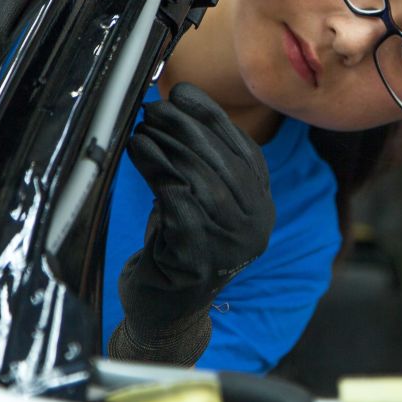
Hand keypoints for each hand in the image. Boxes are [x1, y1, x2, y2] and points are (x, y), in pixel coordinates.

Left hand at [110, 83, 274, 364]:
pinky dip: (157, 174)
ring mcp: (230, 246)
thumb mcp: (201, 196)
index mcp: (261, 205)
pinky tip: (139, 155)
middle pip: (223, 163)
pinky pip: (179, 206)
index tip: (184, 94)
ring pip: (202, 181)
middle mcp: (255, 226)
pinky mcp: (198, 261)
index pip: (244, 149)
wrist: (166, 308)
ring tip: (142, 131)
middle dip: (187, 128)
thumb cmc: (179, 242)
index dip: (214, 117)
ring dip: (168, 148)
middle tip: (156, 110)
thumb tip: (175, 105)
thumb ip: (201, 160)